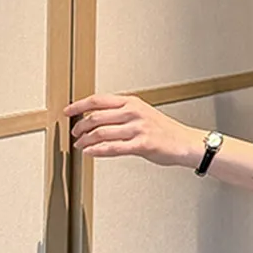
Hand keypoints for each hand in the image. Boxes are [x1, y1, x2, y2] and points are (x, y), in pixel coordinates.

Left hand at [63, 93, 200, 166]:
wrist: (184, 143)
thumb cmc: (164, 130)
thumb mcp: (142, 113)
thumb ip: (121, 113)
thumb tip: (97, 118)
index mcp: (131, 102)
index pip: (98, 100)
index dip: (79, 105)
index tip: (68, 111)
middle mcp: (133, 112)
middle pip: (96, 117)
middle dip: (80, 126)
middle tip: (74, 133)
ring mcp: (137, 128)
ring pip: (101, 133)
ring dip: (86, 140)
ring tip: (80, 145)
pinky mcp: (141, 145)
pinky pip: (113, 148)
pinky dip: (97, 151)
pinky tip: (91, 152)